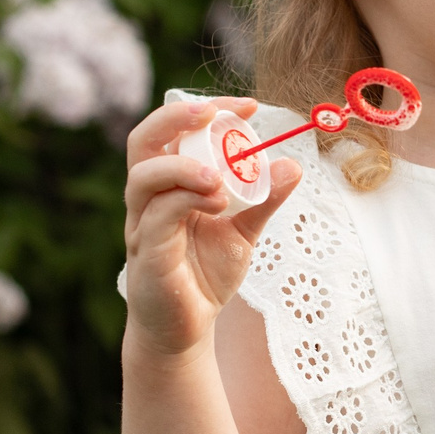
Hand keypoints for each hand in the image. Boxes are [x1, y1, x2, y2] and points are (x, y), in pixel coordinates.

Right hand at [122, 98, 302, 360]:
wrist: (186, 328)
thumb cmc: (205, 273)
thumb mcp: (244, 230)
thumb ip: (263, 199)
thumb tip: (292, 166)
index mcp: (167, 184)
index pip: (174, 131)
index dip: (206, 110)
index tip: (247, 105)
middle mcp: (147, 199)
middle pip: (142, 142)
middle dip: (176, 118)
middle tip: (214, 115)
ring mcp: (142, 225)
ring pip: (145, 178)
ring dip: (185, 167)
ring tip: (222, 179)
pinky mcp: (147, 254)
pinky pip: (158, 216)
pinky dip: (188, 200)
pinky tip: (219, 204)